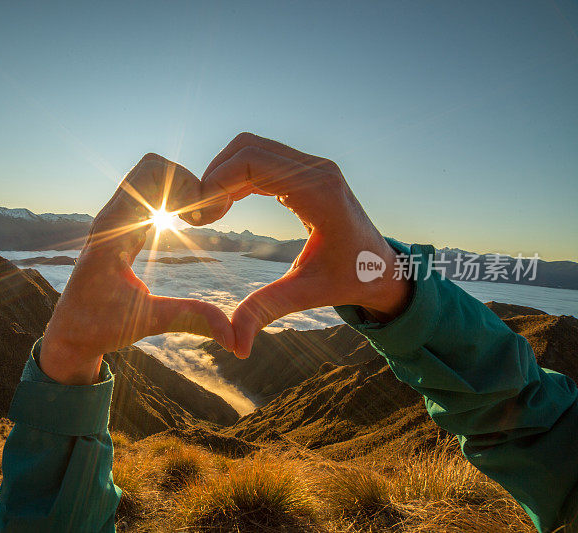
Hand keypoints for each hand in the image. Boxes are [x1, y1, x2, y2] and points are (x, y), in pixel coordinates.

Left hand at [39, 153, 234, 384]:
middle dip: (185, 180)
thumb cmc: (98, 327)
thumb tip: (233, 334)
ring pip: (149, 179)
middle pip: (151, 167)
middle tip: (207, 214)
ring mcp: (115, 221)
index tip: (203, 217)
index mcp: (113, 229)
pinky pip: (147, 197)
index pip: (149, 174)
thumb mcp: (146, 322)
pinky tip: (189, 222)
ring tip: (201, 218)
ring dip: (179, 189)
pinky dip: (172, 200)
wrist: (68, 334)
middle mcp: (112, 217)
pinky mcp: (121, 230)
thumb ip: (188, 319)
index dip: (184, 183)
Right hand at [200, 133, 411, 357]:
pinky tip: (226, 206)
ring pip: (251, 149)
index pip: (253, 163)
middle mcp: (316, 169)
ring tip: (209, 213)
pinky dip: (237, 177)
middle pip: (247, 148)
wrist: (383, 267)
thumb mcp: (307, 294)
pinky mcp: (305, 171)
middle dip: (214, 176)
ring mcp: (311, 166)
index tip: (199, 217)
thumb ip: (266, 310)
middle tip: (198, 216)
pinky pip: (262, 159)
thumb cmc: (351, 279)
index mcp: (319, 192)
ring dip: (223, 175)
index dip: (215, 182)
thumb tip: (235, 346)